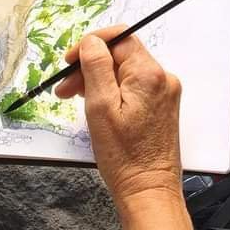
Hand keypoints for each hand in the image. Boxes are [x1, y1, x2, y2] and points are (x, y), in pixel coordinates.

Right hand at [55, 27, 182, 205]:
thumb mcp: (100, 107)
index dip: (90, 45)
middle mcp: (162, 78)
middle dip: (90, 65)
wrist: (148, 191)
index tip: (69, 61)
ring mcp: (164, 93)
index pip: (119, 38)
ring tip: (76, 98)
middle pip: (121, 55)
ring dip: (98, 79)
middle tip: (65, 87)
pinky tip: (96, 106)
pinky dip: (112, 91)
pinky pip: (133, 87)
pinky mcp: (161, 106)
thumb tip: (92, 41)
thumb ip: (95, 67)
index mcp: (149, 74)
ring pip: (125, 71)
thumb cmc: (124, 156)